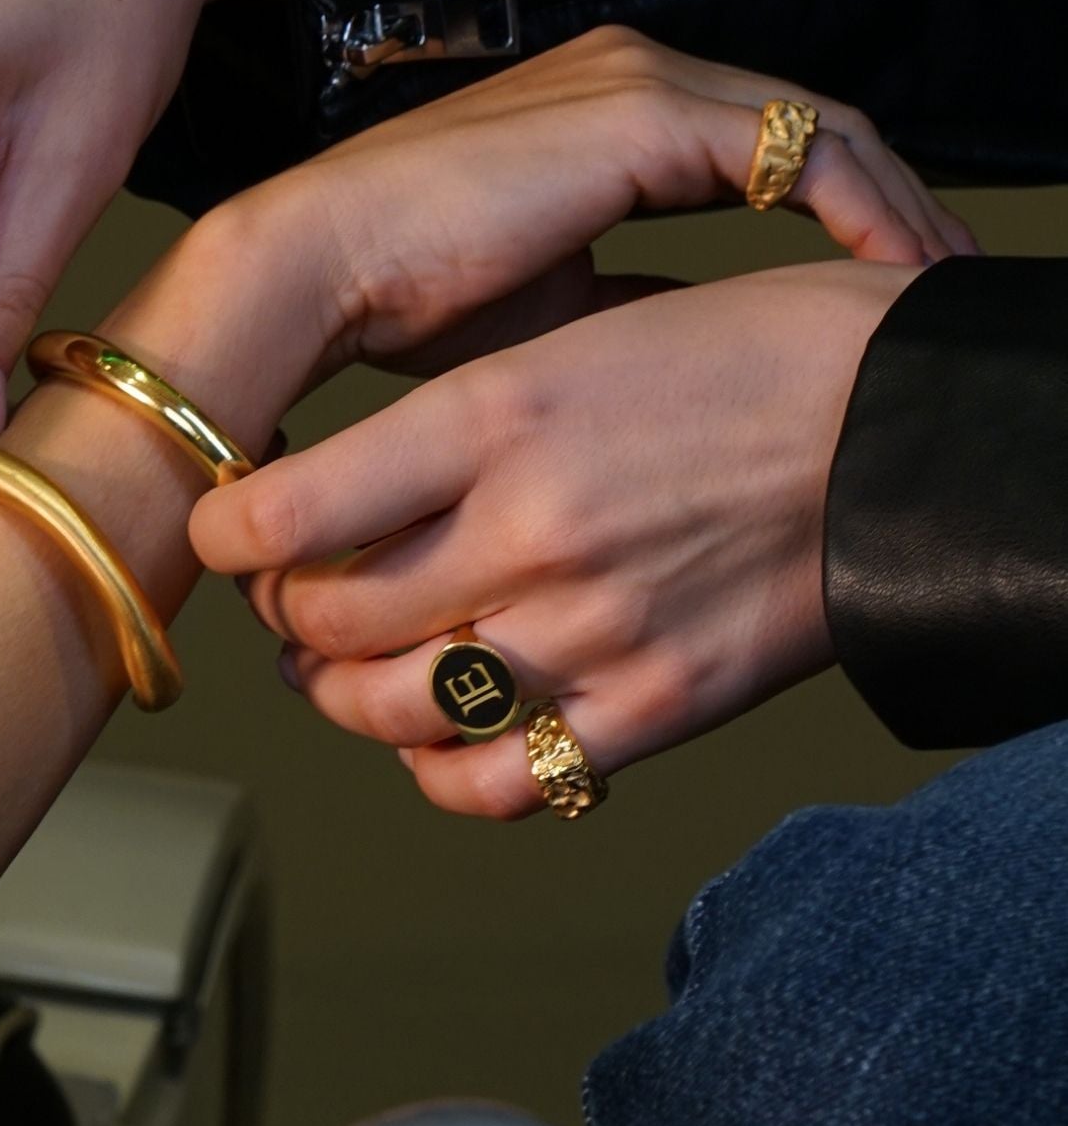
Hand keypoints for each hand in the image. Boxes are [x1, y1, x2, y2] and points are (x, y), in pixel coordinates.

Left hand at [189, 261, 921, 816]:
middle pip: (324, 618)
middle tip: (288, 594)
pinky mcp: (652, 705)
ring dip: (339, 694)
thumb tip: (351, 488)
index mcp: (499, 414)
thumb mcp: (580, 343)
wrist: (902, 422)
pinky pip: (498, 781)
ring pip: (389, 709)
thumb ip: (458, 429)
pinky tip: (436, 736)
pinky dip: (438, 771)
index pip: (288, 512)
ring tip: (342, 666)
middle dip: (282, 614)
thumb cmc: (743, 357)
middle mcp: (528, 529)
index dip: (226, 535)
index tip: (224, 531)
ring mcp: (590, 630)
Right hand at [206, 26, 973, 385]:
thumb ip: (633, 309)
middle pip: (811, 132)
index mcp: (610, 112)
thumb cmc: (407, 305)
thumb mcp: (550, 314)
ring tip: (935, 291)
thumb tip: (700, 354)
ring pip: (824, 134)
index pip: (765, 150)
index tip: (884, 291)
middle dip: (889, 211)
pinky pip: (803, 151)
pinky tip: (891, 275)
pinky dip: (863, 211)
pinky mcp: (643, 112)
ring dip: (892, 213)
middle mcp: (635, 72)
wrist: (316, 271)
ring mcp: (642, 81)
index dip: (841, 218)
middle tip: (941, 290)